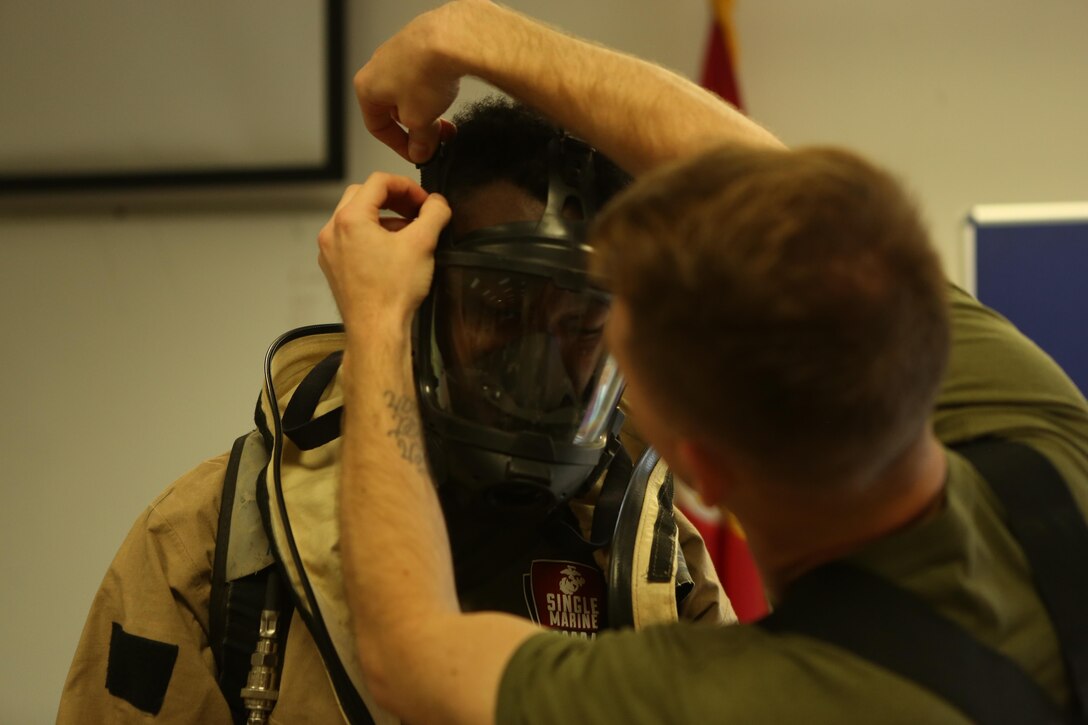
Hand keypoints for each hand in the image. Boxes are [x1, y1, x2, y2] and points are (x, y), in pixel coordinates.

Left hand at [317, 173, 450, 334]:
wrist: (377, 331)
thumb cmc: (393, 293)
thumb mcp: (423, 244)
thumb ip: (434, 213)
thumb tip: (438, 203)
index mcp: (350, 219)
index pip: (378, 182)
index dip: (407, 186)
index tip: (424, 201)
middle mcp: (333, 231)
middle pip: (363, 195)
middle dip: (393, 199)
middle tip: (416, 210)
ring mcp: (330, 251)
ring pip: (356, 218)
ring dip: (384, 218)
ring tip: (408, 232)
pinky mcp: (334, 267)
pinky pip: (351, 239)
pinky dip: (372, 236)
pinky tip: (393, 252)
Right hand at [354, 1, 489, 162]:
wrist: (449, 39)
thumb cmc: (424, 72)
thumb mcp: (419, 121)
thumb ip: (419, 141)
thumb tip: (420, 150)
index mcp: (366, 87)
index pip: (377, 127)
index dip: (400, 146)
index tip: (419, 154)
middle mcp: (377, 66)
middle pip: (395, 109)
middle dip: (418, 127)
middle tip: (436, 138)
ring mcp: (398, 52)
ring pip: (411, 92)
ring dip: (428, 109)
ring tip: (445, 116)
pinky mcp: (419, 43)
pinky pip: (423, 74)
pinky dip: (434, 87)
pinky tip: (447, 92)